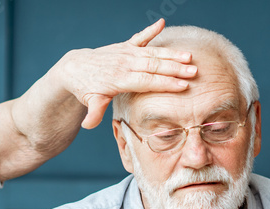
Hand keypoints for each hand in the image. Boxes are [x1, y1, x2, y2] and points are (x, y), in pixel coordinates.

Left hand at [57, 19, 196, 128]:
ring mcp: (125, 52)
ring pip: (152, 53)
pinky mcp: (125, 46)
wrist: (75, 67)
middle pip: (154, 66)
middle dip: (175, 69)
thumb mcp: (89, 101)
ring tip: (189, 56)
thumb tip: (87, 125)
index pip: (146, 82)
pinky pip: (139, 37)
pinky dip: (150, 30)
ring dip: (171, 54)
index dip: (165, 83)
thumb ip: (93, 112)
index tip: (182, 86)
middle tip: (193, 72)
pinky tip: (161, 22)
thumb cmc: (85, 88)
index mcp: (119, 79)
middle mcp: (124, 63)